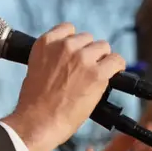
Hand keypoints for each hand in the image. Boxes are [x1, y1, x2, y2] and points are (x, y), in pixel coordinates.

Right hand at [1, 23, 124, 150]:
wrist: (38, 122)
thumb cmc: (34, 103)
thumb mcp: (35, 70)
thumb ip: (51, 59)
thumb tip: (66, 62)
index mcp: (46, 43)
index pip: (68, 28)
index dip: (75, 42)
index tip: (76, 53)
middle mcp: (65, 46)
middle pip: (88, 39)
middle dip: (88, 53)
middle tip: (85, 71)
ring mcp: (82, 59)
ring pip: (103, 47)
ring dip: (102, 60)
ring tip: (96, 76)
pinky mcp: (97, 74)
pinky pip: (116, 61)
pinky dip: (117, 67)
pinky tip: (113, 75)